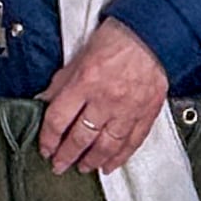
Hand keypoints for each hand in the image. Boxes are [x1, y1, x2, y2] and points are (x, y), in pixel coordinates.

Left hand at [37, 18, 174, 175]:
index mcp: (85, 82)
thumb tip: (45, 100)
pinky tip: (110, 165)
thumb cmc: (119, 38)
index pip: (58, 119)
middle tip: (59, 165)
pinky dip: (120, 157)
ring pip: (106, 145)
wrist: (154, 33)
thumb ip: (63, 81)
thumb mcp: (81, 54)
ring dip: (92, 160)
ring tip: (83, 167)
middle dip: (66, 156)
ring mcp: (128, 109)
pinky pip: (132, 142)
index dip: (48, 138)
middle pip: (80, 137)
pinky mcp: (147, 113)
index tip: (46, 148)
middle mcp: (106, 99)